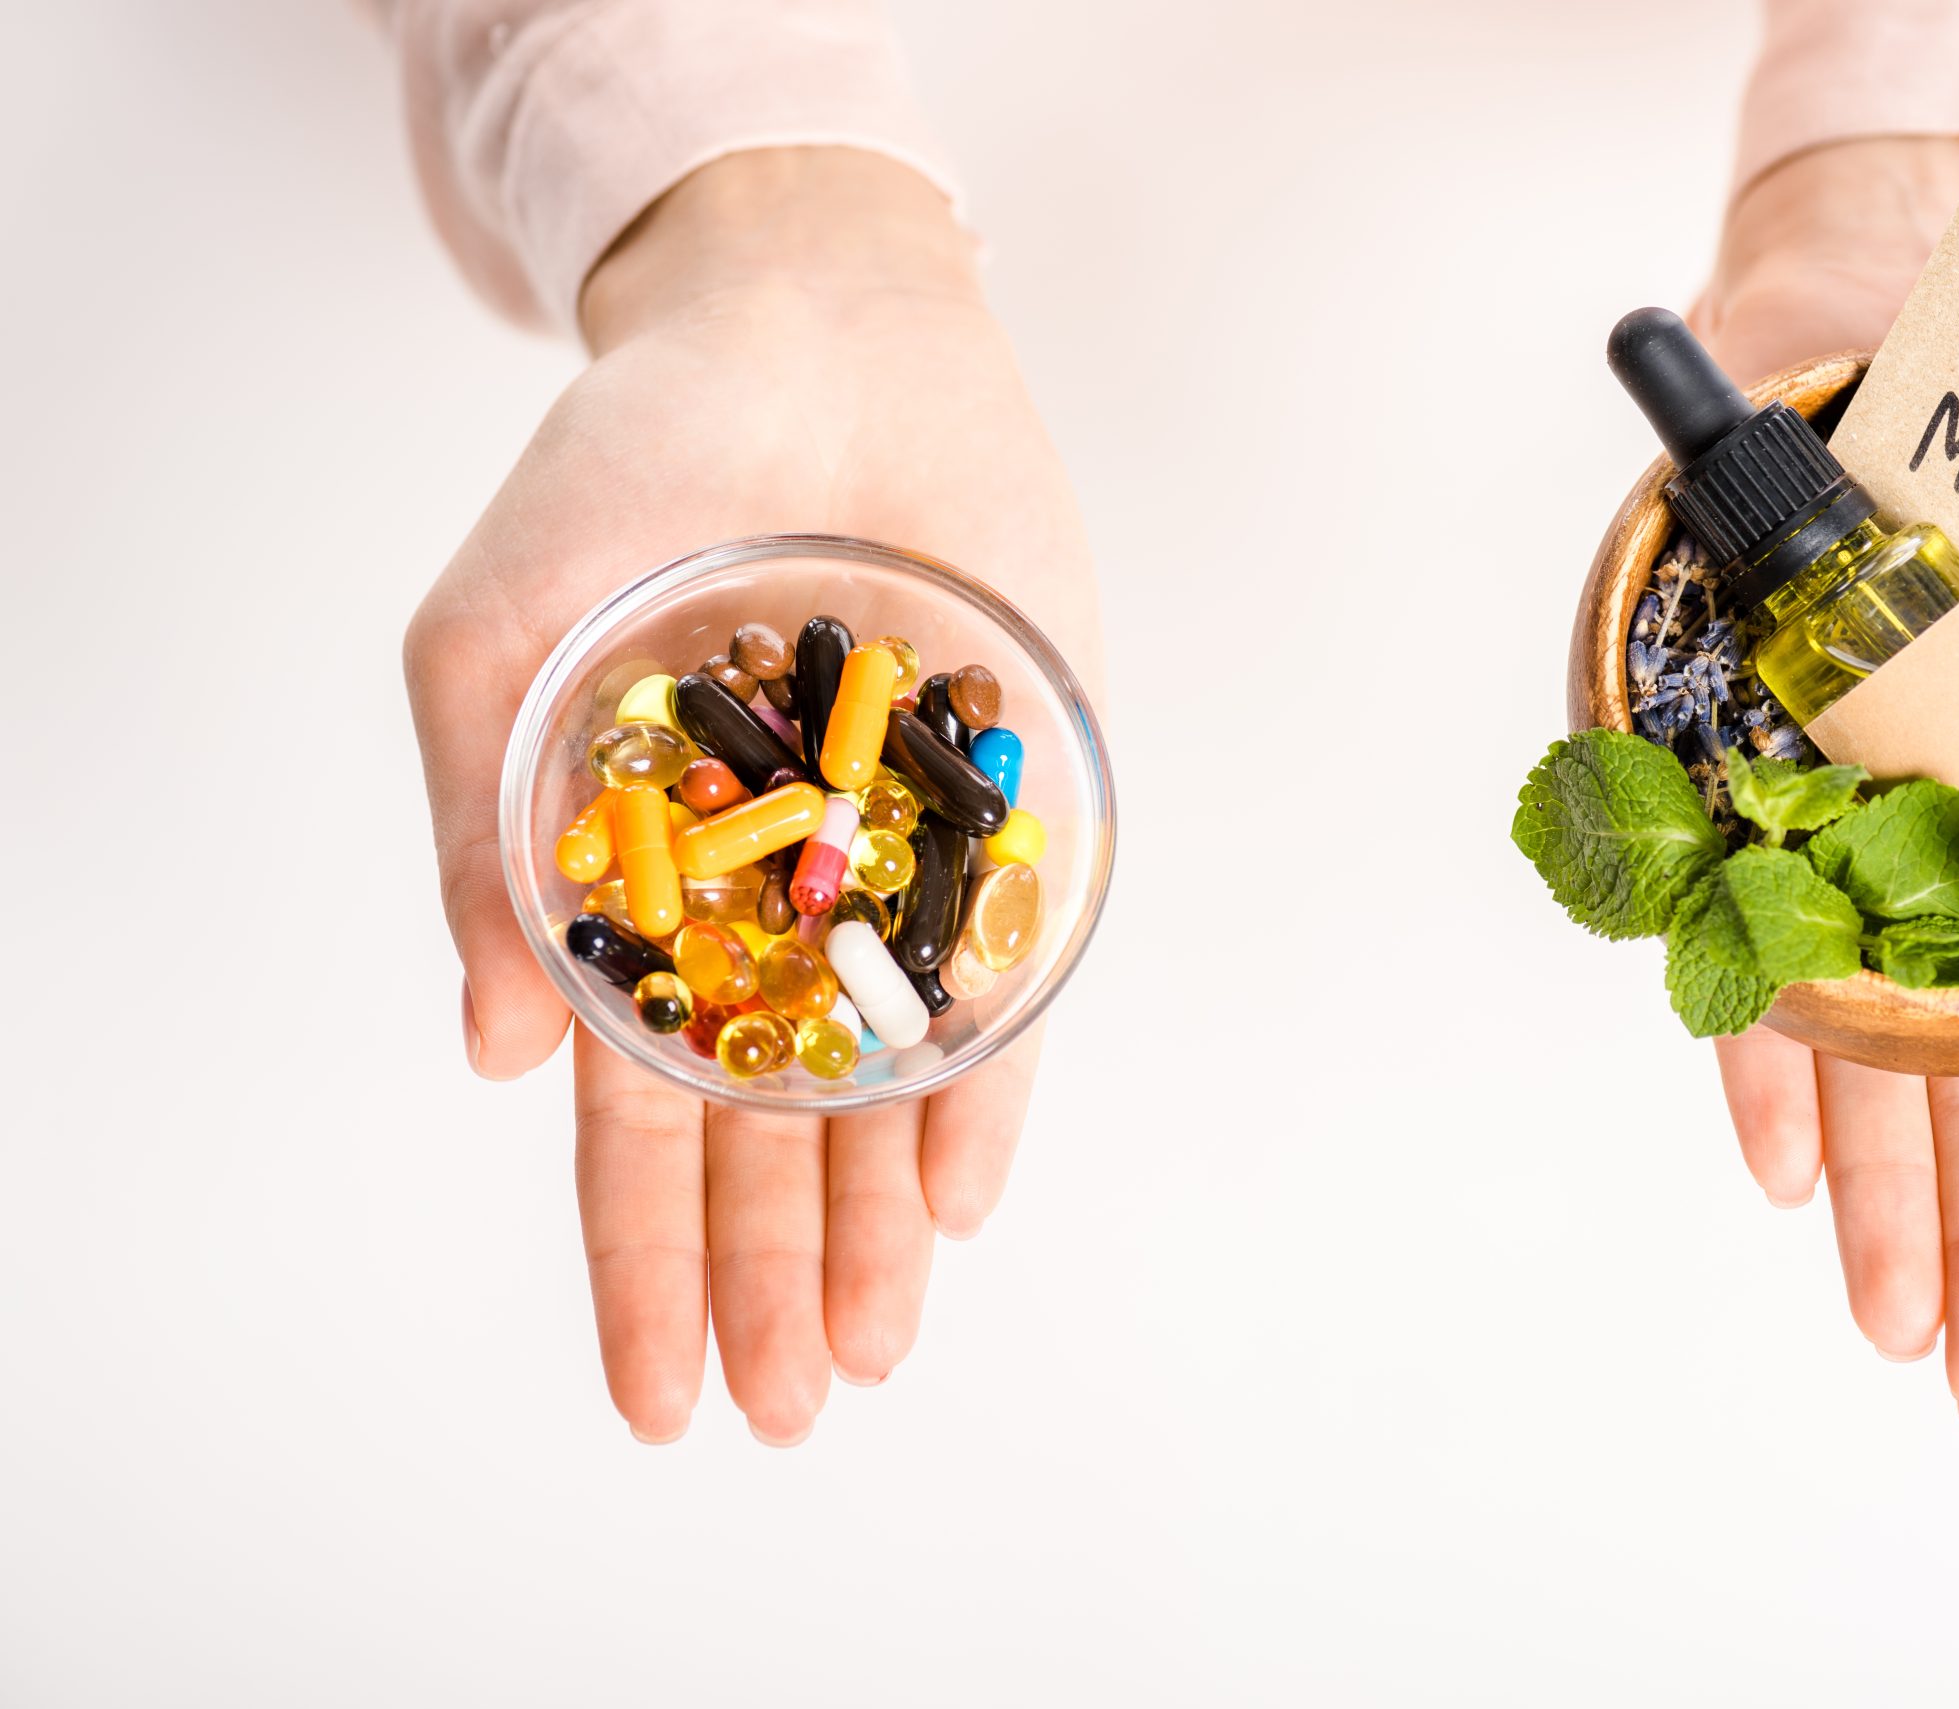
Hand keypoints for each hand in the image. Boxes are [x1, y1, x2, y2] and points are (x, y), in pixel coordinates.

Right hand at [402, 148, 1102, 1444]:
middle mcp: (770, 900)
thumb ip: (482, 844)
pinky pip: (1001, 977)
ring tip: (871, 1351)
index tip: (658, 1395)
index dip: (640, 1262)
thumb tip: (496, 1055)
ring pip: (885, 1086)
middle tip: (781, 1414)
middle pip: (765, 1135)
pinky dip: (985, 1083)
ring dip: (876, 1226)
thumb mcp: (494, 643)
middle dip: (767, 1280)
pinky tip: (965, 1198)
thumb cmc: (629, 472)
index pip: (633, 1117)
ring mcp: (893, 864)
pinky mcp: (1007, 807)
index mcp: (636, 887)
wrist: (810, 334)